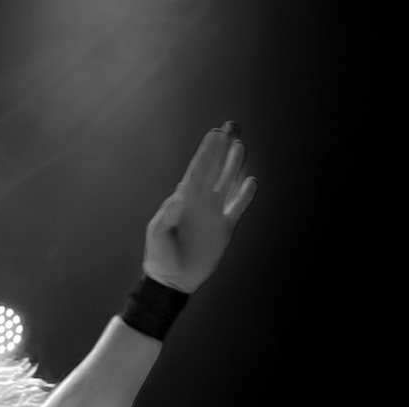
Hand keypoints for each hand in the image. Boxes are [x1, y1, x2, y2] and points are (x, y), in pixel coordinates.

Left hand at [143, 122, 256, 294]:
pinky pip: (237, 207)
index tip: (215, 134)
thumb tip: (179, 198)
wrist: (173, 279)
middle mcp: (200, 201)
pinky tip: (252, 181)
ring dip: (233, 164)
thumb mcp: (157, 234)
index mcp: (183, 199)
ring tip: (240, 144)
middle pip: (214, 169)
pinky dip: (245, 195)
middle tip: (230, 126)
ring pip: (227, 182)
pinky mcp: (224, 227)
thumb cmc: (160, 256)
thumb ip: (166, 216)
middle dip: (221, 148)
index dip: (207, 152)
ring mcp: (213, 212)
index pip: (198, 170)